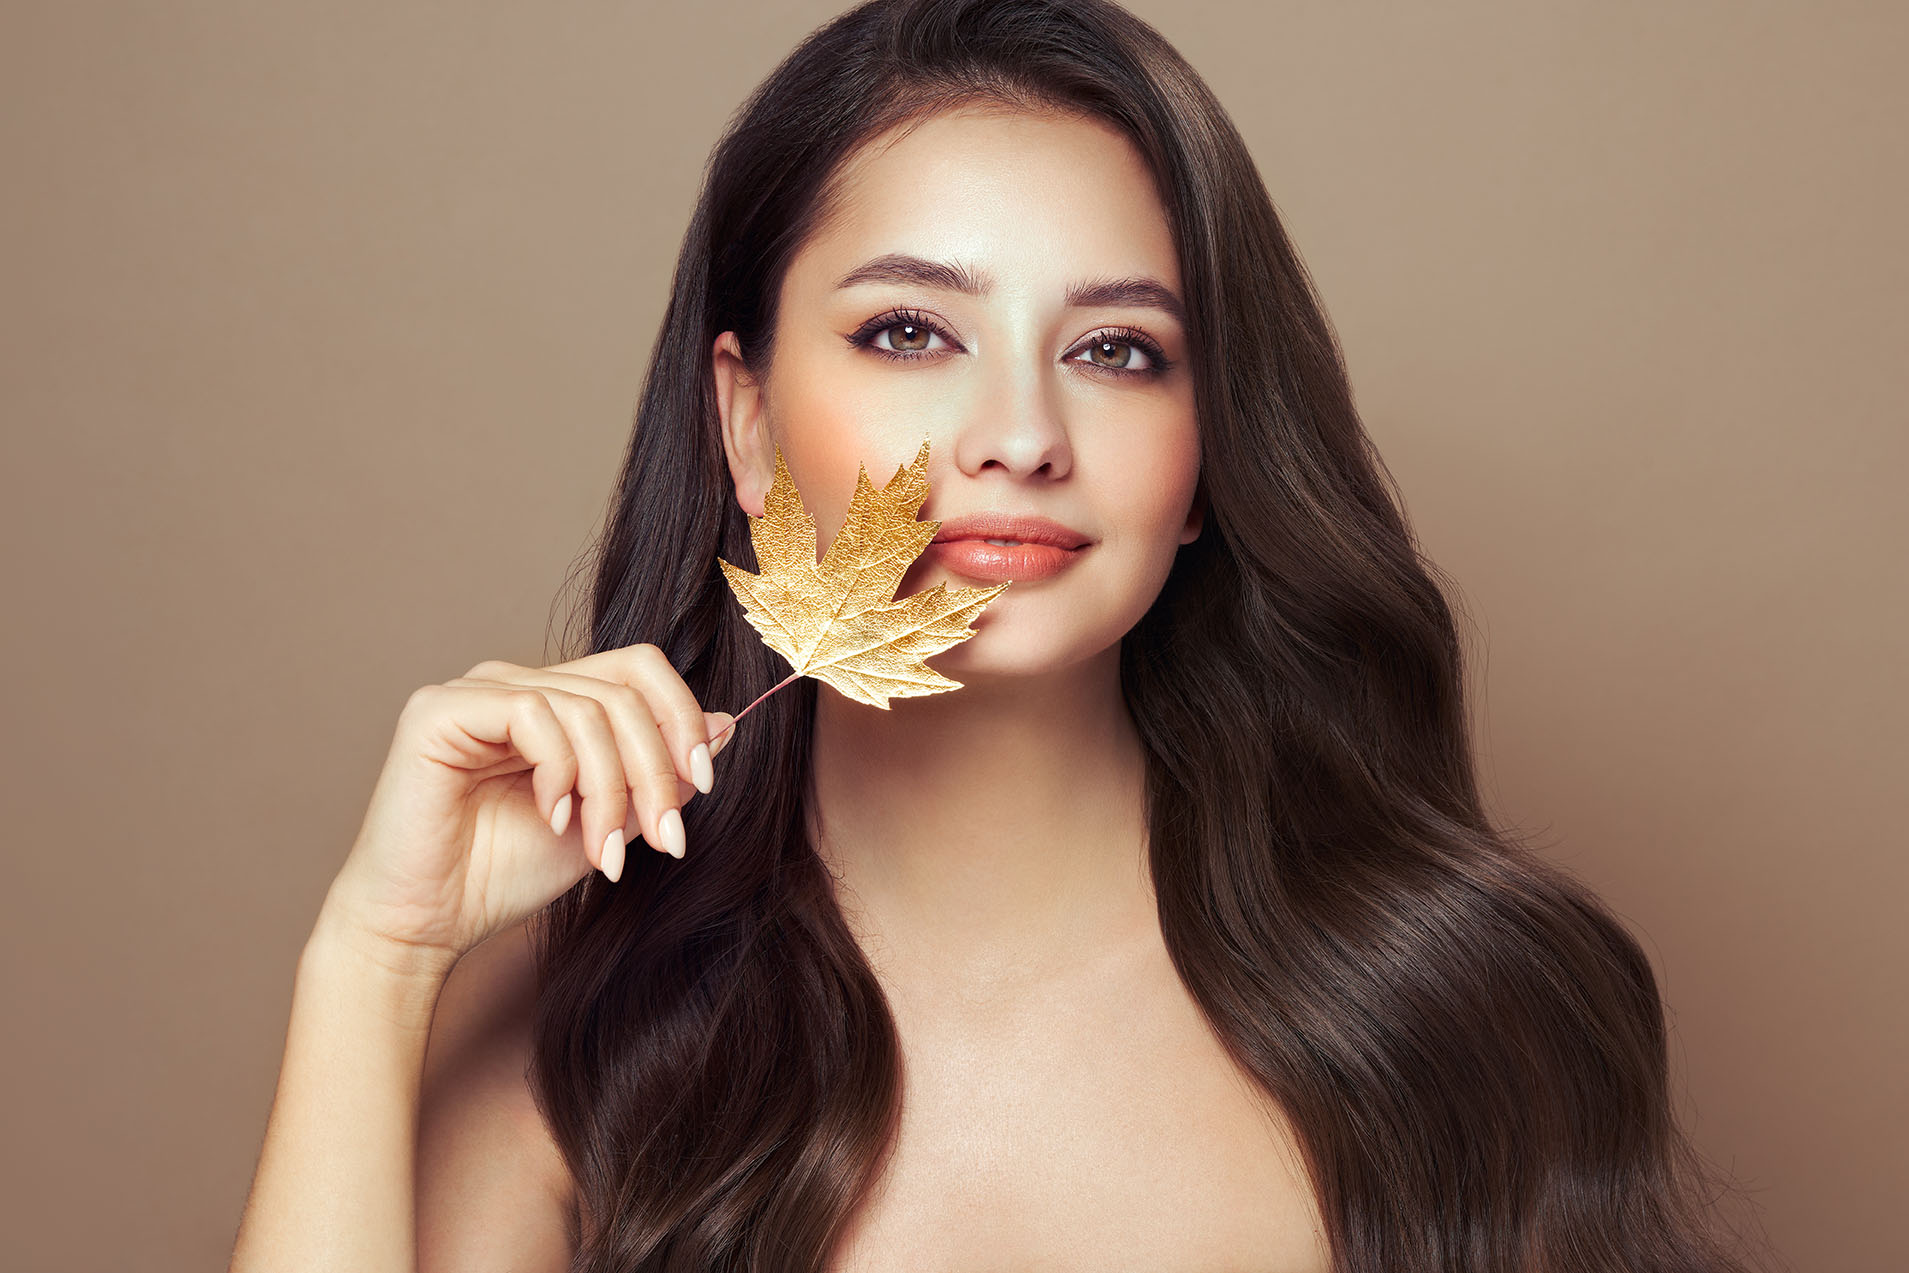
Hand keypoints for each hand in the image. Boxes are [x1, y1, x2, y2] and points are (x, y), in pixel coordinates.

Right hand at [318, 645, 733, 967]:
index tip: (700, 787)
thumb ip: (657, 774)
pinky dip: (561, 773)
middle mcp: (515, 684)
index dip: (682, 718)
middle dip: (657, 770)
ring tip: (601, 850)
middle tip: (666, 838)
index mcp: (553, 701)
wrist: (425, 925)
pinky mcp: (440, 711)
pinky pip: (534, 715)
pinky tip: (551, 819)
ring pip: (588, 707)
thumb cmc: (502, 875)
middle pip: (624, 691)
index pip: (638, 670)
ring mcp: (476, 690)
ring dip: (612, 787)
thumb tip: (725, 723)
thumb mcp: (608, 823)